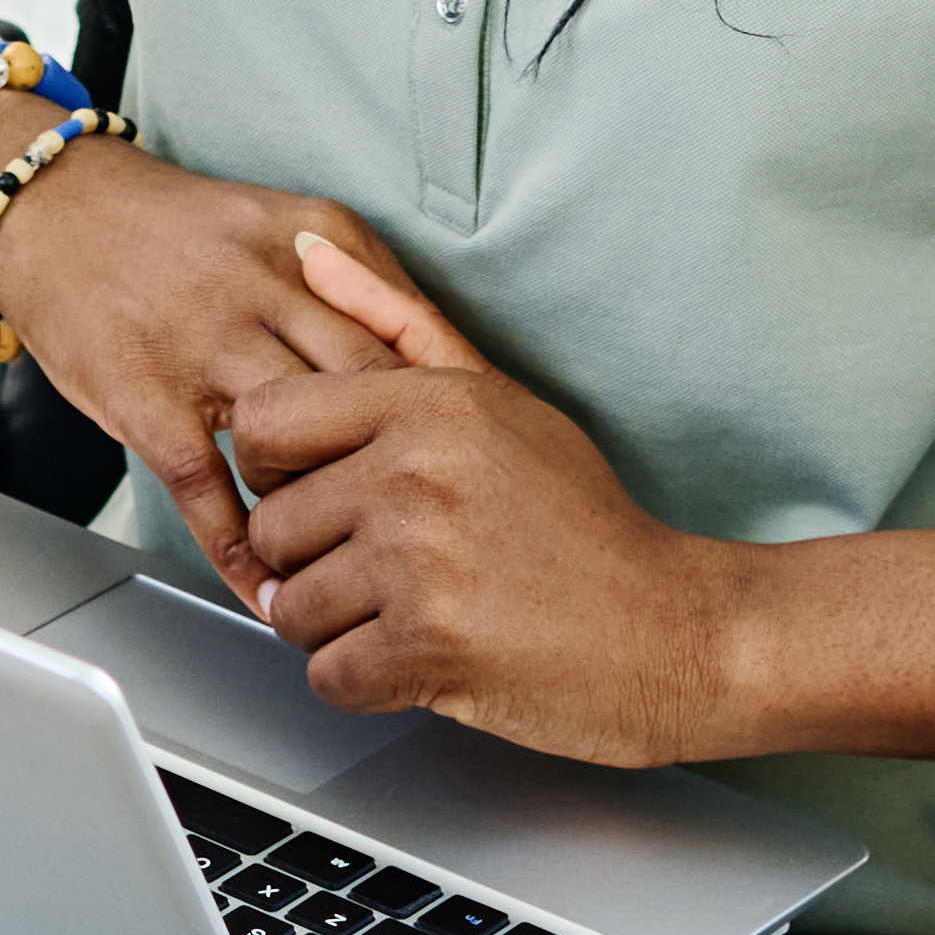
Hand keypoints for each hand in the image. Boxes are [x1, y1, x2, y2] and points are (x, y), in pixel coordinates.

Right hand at [0, 123, 426, 551]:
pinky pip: (211, 493)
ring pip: (305, 443)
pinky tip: (274, 586)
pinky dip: (248, 552)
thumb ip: (357, 287)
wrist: (54, 208)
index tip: (490, 464)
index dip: (461, 410)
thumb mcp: (282, 228)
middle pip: (375, 392)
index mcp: (316, 241)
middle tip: (451, 531)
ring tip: (368, 566)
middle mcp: (267, 287)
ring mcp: (206, 346)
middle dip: (415, 466)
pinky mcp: (149, 399)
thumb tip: (437, 371)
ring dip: (338, 512)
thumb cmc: (176, 233)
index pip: (415, 333)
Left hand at [206, 236, 761, 764]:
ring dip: (337, 629)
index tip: (324, 496)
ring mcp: (419, 562)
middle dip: (313, 564)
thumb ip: (396, 322)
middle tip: (387, 572)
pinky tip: (424, 658)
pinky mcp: (427, 648)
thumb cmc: (582, 521)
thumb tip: (310, 252)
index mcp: (428, 404)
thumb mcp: (498, 399)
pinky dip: (366, 683)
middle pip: (271, 529)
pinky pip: (327, 678)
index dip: (276, 473)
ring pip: (289, 609)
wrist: (673, 629)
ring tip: (412, 612)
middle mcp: (416, 473)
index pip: (260, 424)